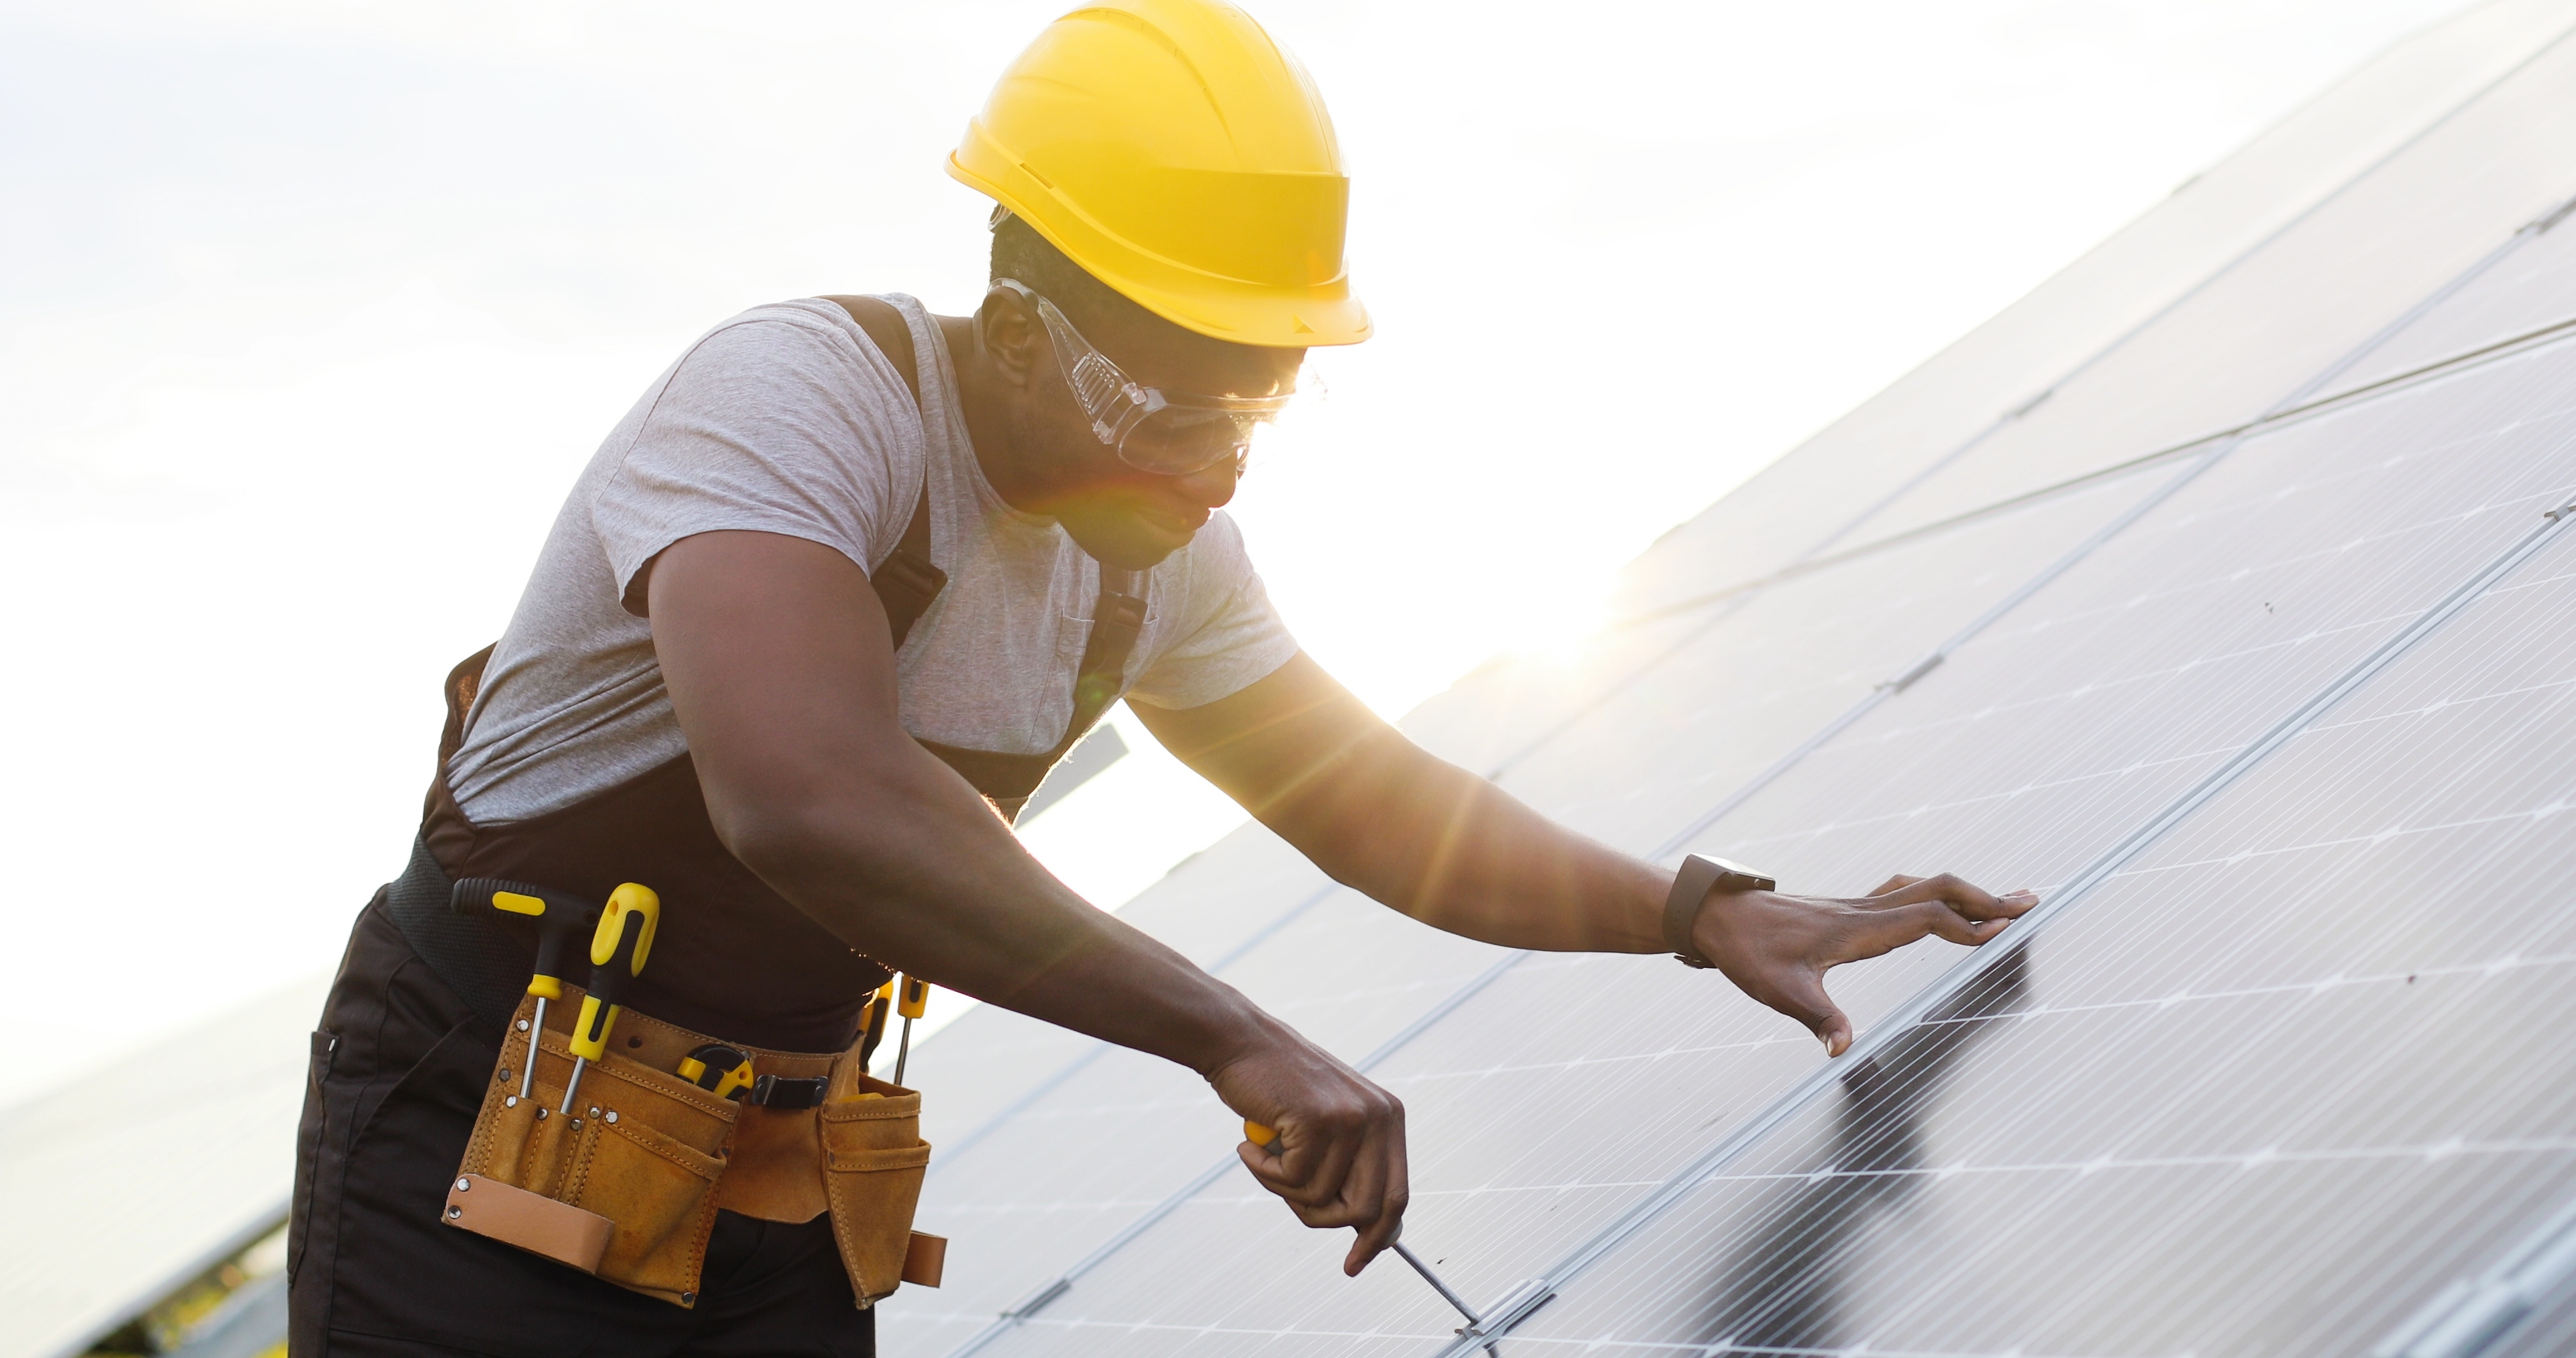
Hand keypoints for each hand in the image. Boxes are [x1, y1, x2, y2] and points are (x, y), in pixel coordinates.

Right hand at [1210, 1026, 1408, 1275]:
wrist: (1240, 1042)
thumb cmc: (1276, 1087)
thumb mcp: (1328, 1124)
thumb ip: (1348, 1166)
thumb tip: (1364, 1228)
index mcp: (1389, 1117)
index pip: (1397, 1194)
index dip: (1378, 1237)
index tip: (1354, 1264)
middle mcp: (1379, 1116)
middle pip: (1367, 1208)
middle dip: (1325, 1221)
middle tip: (1291, 1206)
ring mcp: (1351, 1117)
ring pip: (1321, 1197)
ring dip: (1282, 1188)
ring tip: (1263, 1156)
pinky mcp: (1318, 1119)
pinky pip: (1291, 1179)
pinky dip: (1264, 1170)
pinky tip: (1250, 1145)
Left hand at [1691, 872, 2036, 1056]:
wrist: (1713, 915)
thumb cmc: (1746, 952)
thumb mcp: (1780, 992)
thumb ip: (1818, 1018)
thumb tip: (1844, 1051)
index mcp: (1857, 928)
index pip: (1927, 919)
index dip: (1968, 924)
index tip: (2007, 929)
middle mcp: (1863, 909)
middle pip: (1937, 890)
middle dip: (1985, 897)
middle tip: (2030, 902)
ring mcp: (1855, 905)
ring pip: (1922, 887)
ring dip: (1964, 892)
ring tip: (2001, 901)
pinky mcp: (1845, 908)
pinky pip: (1903, 893)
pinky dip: (1934, 895)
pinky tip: (1939, 904)